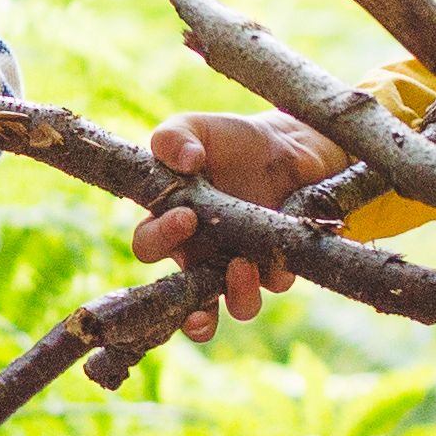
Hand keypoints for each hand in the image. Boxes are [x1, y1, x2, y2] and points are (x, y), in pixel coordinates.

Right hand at [129, 113, 347, 338]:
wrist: (287, 144)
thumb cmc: (230, 139)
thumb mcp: (196, 128)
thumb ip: (174, 136)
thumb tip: (185, 160)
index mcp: (171, 224)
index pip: (148, 244)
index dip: (159, 238)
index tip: (186, 215)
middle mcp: (202, 254)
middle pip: (184, 299)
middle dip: (187, 308)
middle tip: (198, 280)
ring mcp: (240, 264)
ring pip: (236, 307)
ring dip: (238, 298)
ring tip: (243, 267)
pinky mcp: (277, 264)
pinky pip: (276, 283)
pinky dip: (277, 274)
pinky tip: (280, 252)